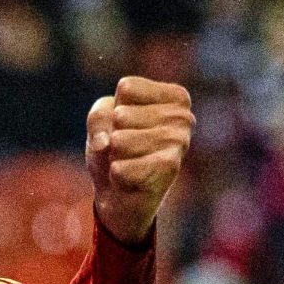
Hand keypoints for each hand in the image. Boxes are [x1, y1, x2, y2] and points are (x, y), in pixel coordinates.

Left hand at [85, 76, 193, 244]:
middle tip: (125, 150)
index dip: (113, 108)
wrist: (120, 195)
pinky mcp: (169, 169)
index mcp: (176, 97)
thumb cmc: (115, 150)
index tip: (125, 125)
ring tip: (128, 162)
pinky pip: (120, 167)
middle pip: (121, 114)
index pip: (127, 87)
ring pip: (119, 141)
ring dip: (114, 156)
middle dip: (112, 135)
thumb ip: (99, 116)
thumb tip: (107, 142)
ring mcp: (180, 143)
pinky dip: (116, 175)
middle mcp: (184, 117)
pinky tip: (130, 180)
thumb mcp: (102, 121)